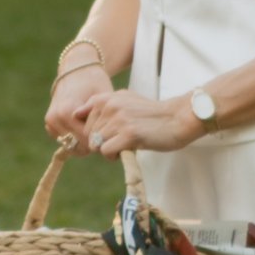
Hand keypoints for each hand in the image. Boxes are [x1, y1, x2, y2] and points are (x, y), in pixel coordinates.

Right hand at [44, 60, 110, 140]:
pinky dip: (75, 138)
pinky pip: (65, 140)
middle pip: (78, 146)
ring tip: (96, 130)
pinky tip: (85, 126)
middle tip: (106, 135)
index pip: (87, 141)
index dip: (102, 141)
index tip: (112, 138)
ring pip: (71, 145)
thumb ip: (105, 119)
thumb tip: (112, 140)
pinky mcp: (49, 123)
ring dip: (83, 142)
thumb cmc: (94, 83)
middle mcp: (55, 118)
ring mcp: (50, 121)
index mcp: (67, 112)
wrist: (77, 70)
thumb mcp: (103, 98)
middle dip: (92, 143)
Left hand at [80, 88, 204, 157]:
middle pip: (88, 135)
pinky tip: (126, 151)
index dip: (93, 133)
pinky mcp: (128, 134)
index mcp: (106, 98)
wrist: (178, 118)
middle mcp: (109, 106)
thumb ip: (101, 104)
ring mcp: (119, 120)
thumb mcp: (124, 99)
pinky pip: (106, 151)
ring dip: (108, 150)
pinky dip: (114, 156)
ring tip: (125, 145)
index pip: (81, 121)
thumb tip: (77, 113)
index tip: (107, 134)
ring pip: (96, 144)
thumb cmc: (152, 112)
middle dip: (101, 142)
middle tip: (119, 141)